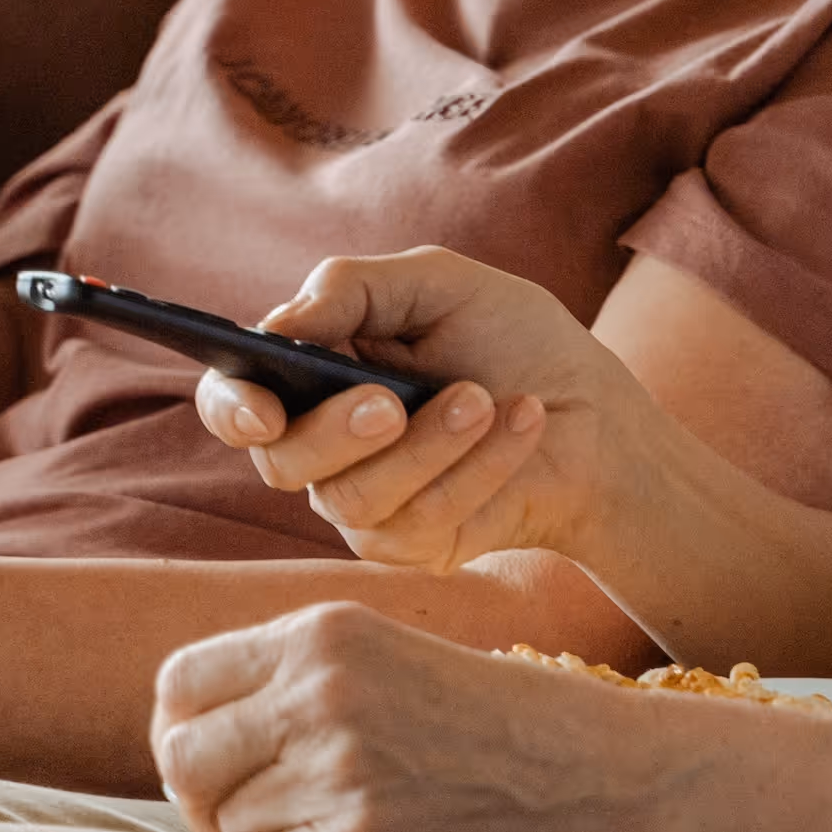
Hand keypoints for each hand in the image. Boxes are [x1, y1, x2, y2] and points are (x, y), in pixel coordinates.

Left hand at [153, 601, 686, 831]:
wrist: (594, 776)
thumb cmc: (492, 716)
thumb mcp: (390, 653)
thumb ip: (295, 675)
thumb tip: (180, 729)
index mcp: (325, 631)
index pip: (180, 679)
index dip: (183, 723)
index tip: (214, 749)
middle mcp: (321, 693)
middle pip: (180, 756)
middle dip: (201, 788)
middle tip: (247, 802)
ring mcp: (338, 771)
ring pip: (226, 819)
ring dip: (265, 828)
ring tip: (341, 810)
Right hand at [190, 249, 639, 575]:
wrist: (599, 412)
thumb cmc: (515, 340)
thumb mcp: (442, 285)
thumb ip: (357, 287)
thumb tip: (283, 319)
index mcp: (314, 378)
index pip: (236, 403)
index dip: (233, 409)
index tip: (263, 411)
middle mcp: (324, 450)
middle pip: (283, 462)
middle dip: (336, 430)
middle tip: (393, 401)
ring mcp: (366, 506)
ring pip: (355, 496)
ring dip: (428, 444)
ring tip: (485, 399)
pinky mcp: (415, 546)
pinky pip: (423, 519)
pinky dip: (480, 465)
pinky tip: (524, 422)